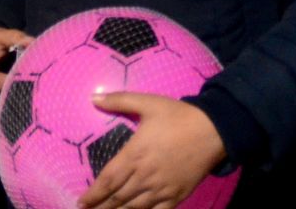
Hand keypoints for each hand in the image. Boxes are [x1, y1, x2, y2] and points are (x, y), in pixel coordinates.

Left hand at [79, 93, 225, 208]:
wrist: (213, 130)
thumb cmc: (178, 116)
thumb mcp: (148, 102)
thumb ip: (119, 100)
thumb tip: (93, 98)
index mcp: (134, 154)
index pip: (108, 180)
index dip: (93, 193)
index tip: (82, 201)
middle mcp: (145, 176)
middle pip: (117, 198)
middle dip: (101, 207)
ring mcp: (161, 189)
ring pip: (134, 208)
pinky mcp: (176, 196)